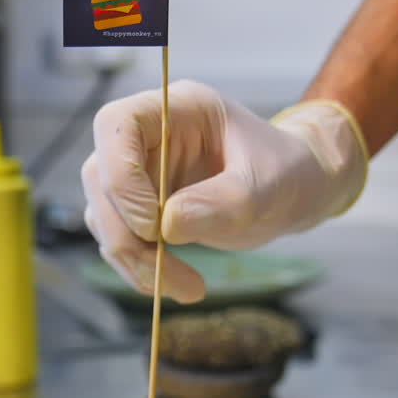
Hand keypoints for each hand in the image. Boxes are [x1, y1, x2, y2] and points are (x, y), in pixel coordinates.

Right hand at [81, 80, 367, 302]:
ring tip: (188, 289)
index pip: (118, 125)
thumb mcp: (267, 185)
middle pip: (102, 178)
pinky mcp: (138, 208)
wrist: (295, 191)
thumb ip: (222, 201)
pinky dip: (140, 269)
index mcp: (177, 108)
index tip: (153, 226)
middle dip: (129, 235)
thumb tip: (167, 226)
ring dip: (134, 260)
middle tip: (171, 277)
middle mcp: (148, 136)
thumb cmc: (286, 172)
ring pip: (103, 215)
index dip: (121, 175)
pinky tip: (179, 285)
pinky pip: (119, 239)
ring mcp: (139, 171)